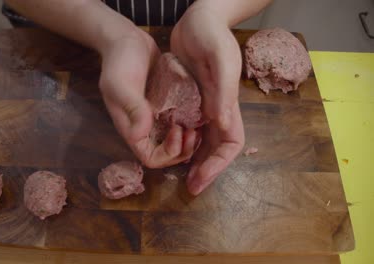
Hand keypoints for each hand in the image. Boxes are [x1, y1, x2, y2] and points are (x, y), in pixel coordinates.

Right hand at [99, 29, 197, 167]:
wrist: (125, 40)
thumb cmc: (119, 62)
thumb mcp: (120, 84)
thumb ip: (133, 108)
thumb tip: (143, 131)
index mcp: (132, 128)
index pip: (150, 157)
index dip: (167, 154)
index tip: (179, 132)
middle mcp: (145, 126)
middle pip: (166, 154)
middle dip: (183, 149)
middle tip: (195, 132)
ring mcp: (156, 116)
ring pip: (176, 139)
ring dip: (189, 138)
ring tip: (199, 124)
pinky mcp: (166, 103)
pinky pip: (180, 120)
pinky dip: (191, 121)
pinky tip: (200, 111)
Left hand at [171, 3, 244, 194]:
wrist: (198, 18)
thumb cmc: (212, 36)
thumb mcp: (219, 60)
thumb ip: (223, 91)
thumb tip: (221, 124)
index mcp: (227, 104)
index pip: (230, 143)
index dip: (218, 165)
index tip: (200, 179)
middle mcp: (217, 109)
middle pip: (216, 148)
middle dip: (205, 169)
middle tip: (189, 186)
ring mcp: (203, 104)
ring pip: (202, 140)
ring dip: (193, 159)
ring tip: (180, 174)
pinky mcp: (188, 97)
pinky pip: (188, 126)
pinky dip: (182, 140)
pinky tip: (170, 147)